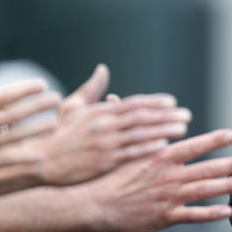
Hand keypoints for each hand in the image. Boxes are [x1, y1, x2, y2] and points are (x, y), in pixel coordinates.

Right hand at [0, 47, 61, 181]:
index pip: (4, 97)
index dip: (24, 90)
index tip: (41, 84)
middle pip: (15, 115)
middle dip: (38, 106)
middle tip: (58, 99)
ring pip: (16, 137)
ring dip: (37, 130)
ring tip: (55, 123)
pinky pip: (7, 160)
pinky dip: (24, 158)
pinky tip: (41, 155)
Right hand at [27, 64, 191, 184]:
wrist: (44, 161)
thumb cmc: (60, 134)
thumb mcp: (72, 108)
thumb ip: (91, 89)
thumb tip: (103, 69)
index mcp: (99, 112)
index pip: (132, 104)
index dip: (154, 102)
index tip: (172, 102)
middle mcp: (104, 126)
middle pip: (142, 118)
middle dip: (166, 116)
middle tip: (186, 115)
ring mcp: (105, 144)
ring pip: (140, 135)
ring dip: (163, 131)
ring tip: (182, 128)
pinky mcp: (104, 162)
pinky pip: (130, 154)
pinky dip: (148, 149)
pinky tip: (164, 146)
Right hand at [82, 129, 231, 231]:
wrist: (95, 204)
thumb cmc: (108, 177)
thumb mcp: (124, 151)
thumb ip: (137, 133)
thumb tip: (122, 101)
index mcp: (160, 157)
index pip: (192, 145)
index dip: (213, 140)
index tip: (231, 134)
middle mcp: (168, 175)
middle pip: (206, 168)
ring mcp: (168, 197)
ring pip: (205, 191)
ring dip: (228, 186)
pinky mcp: (165, 217)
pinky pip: (193, 215)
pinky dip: (211, 214)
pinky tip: (227, 211)